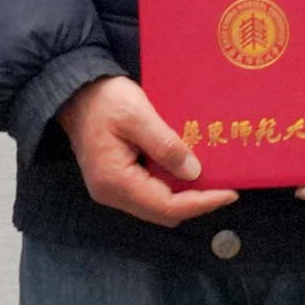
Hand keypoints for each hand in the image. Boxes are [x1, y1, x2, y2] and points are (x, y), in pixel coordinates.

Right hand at [61, 73, 239, 224]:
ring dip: (184, 196)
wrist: (75, 92)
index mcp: (115, 181)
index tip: (229, 193)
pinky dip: (171, 187)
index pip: (166, 206)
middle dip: (196, 202)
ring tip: (211, 178)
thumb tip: (194, 172)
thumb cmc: (105, 99)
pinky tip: (187, 170)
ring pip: (157, 206)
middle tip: (225, 185)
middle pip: (163, 212)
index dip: (201, 203)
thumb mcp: (138, 115)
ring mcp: (112, 190)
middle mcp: (111, 193)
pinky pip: (149, 193)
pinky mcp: (116, 181)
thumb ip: (165, 145)